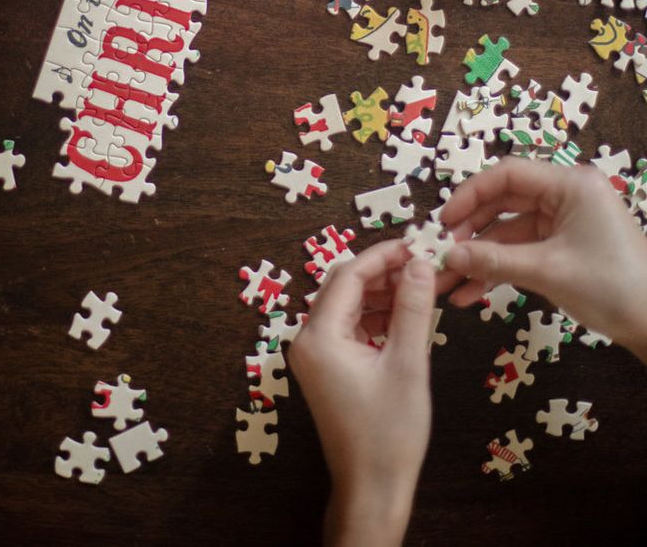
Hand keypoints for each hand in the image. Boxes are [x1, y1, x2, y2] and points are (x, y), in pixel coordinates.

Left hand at [289, 240, 435, 546]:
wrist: (373, 488)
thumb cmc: (390, 432)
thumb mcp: (407, 364)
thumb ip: (413, 308)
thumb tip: (420, 262)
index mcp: (318, 336)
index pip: (349, 275)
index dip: (383, 255)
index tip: (417, 243)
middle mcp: (308, 340)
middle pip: (346, 286)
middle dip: (384, 271)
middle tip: (423, 262)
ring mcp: (316, 354)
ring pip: (350, 304)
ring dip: (383, 293)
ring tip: (421, 286)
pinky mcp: (328, 367)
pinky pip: (351, 325)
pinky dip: (378, 316)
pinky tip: (407, 314)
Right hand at [439, 157, 646, 359]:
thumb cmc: (612, 286)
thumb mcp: (548, 271)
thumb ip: (494, 260)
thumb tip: (448, 257)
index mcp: (570, 185)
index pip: (508, 174)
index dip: (470, 194)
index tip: (443, 221)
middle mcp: (566, 196)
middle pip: (503, 202)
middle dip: (470, 231)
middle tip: (441, 253)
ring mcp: (564, 222)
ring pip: (508, 231)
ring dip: (479, 257)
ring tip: (447, 283)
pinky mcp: (563, 247)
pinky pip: (521, 251)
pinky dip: (498, 270)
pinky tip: (471, 294)